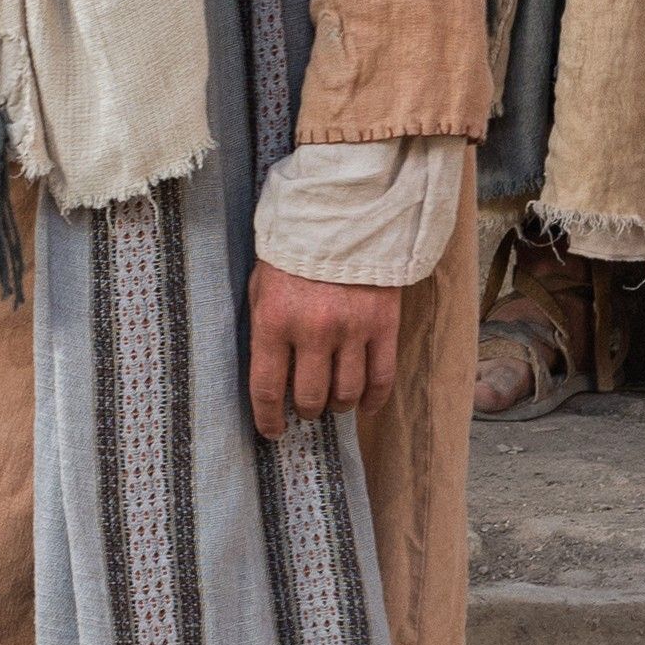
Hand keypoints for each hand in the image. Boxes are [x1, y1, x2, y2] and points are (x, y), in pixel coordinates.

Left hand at [244, 263, 404, 440]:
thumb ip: (264, 329)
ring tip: (334, 402)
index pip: (268, 388)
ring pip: (347, 392)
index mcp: (275, 321)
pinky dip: (373, 399)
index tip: (272, 432)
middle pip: (311, 397)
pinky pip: (381, 376)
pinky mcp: (383, 324)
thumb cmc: (294, 250)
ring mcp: (352, 329)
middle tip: (306, 408)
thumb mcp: (262, 285)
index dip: (269, 418)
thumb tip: (270, 375)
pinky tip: (365, 407)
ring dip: (338, 405)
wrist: (343, 213)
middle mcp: (313, 331)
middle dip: (306, 410)